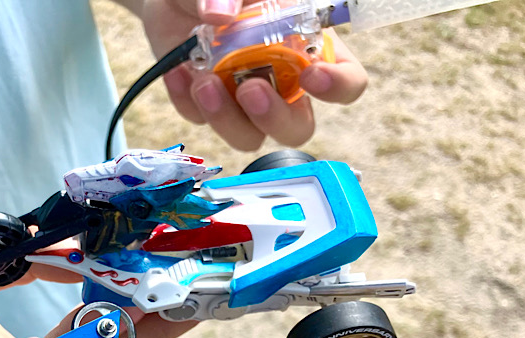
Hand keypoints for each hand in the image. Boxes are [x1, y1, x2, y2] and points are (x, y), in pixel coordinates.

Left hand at [140, 0, 367, 149]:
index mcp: (306, 48)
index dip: (338, 86)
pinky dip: (187, 101)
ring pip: (248, 137)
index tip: (312, 77)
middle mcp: (280, 82)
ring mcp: (241, 101)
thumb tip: (219, 14)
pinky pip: (200, 120)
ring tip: (203, 82)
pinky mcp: (205, 108)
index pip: (346, 80)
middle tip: (250, 89)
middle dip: (274, 118)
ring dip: (226, 118)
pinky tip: (178, 71)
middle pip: (296, 127)